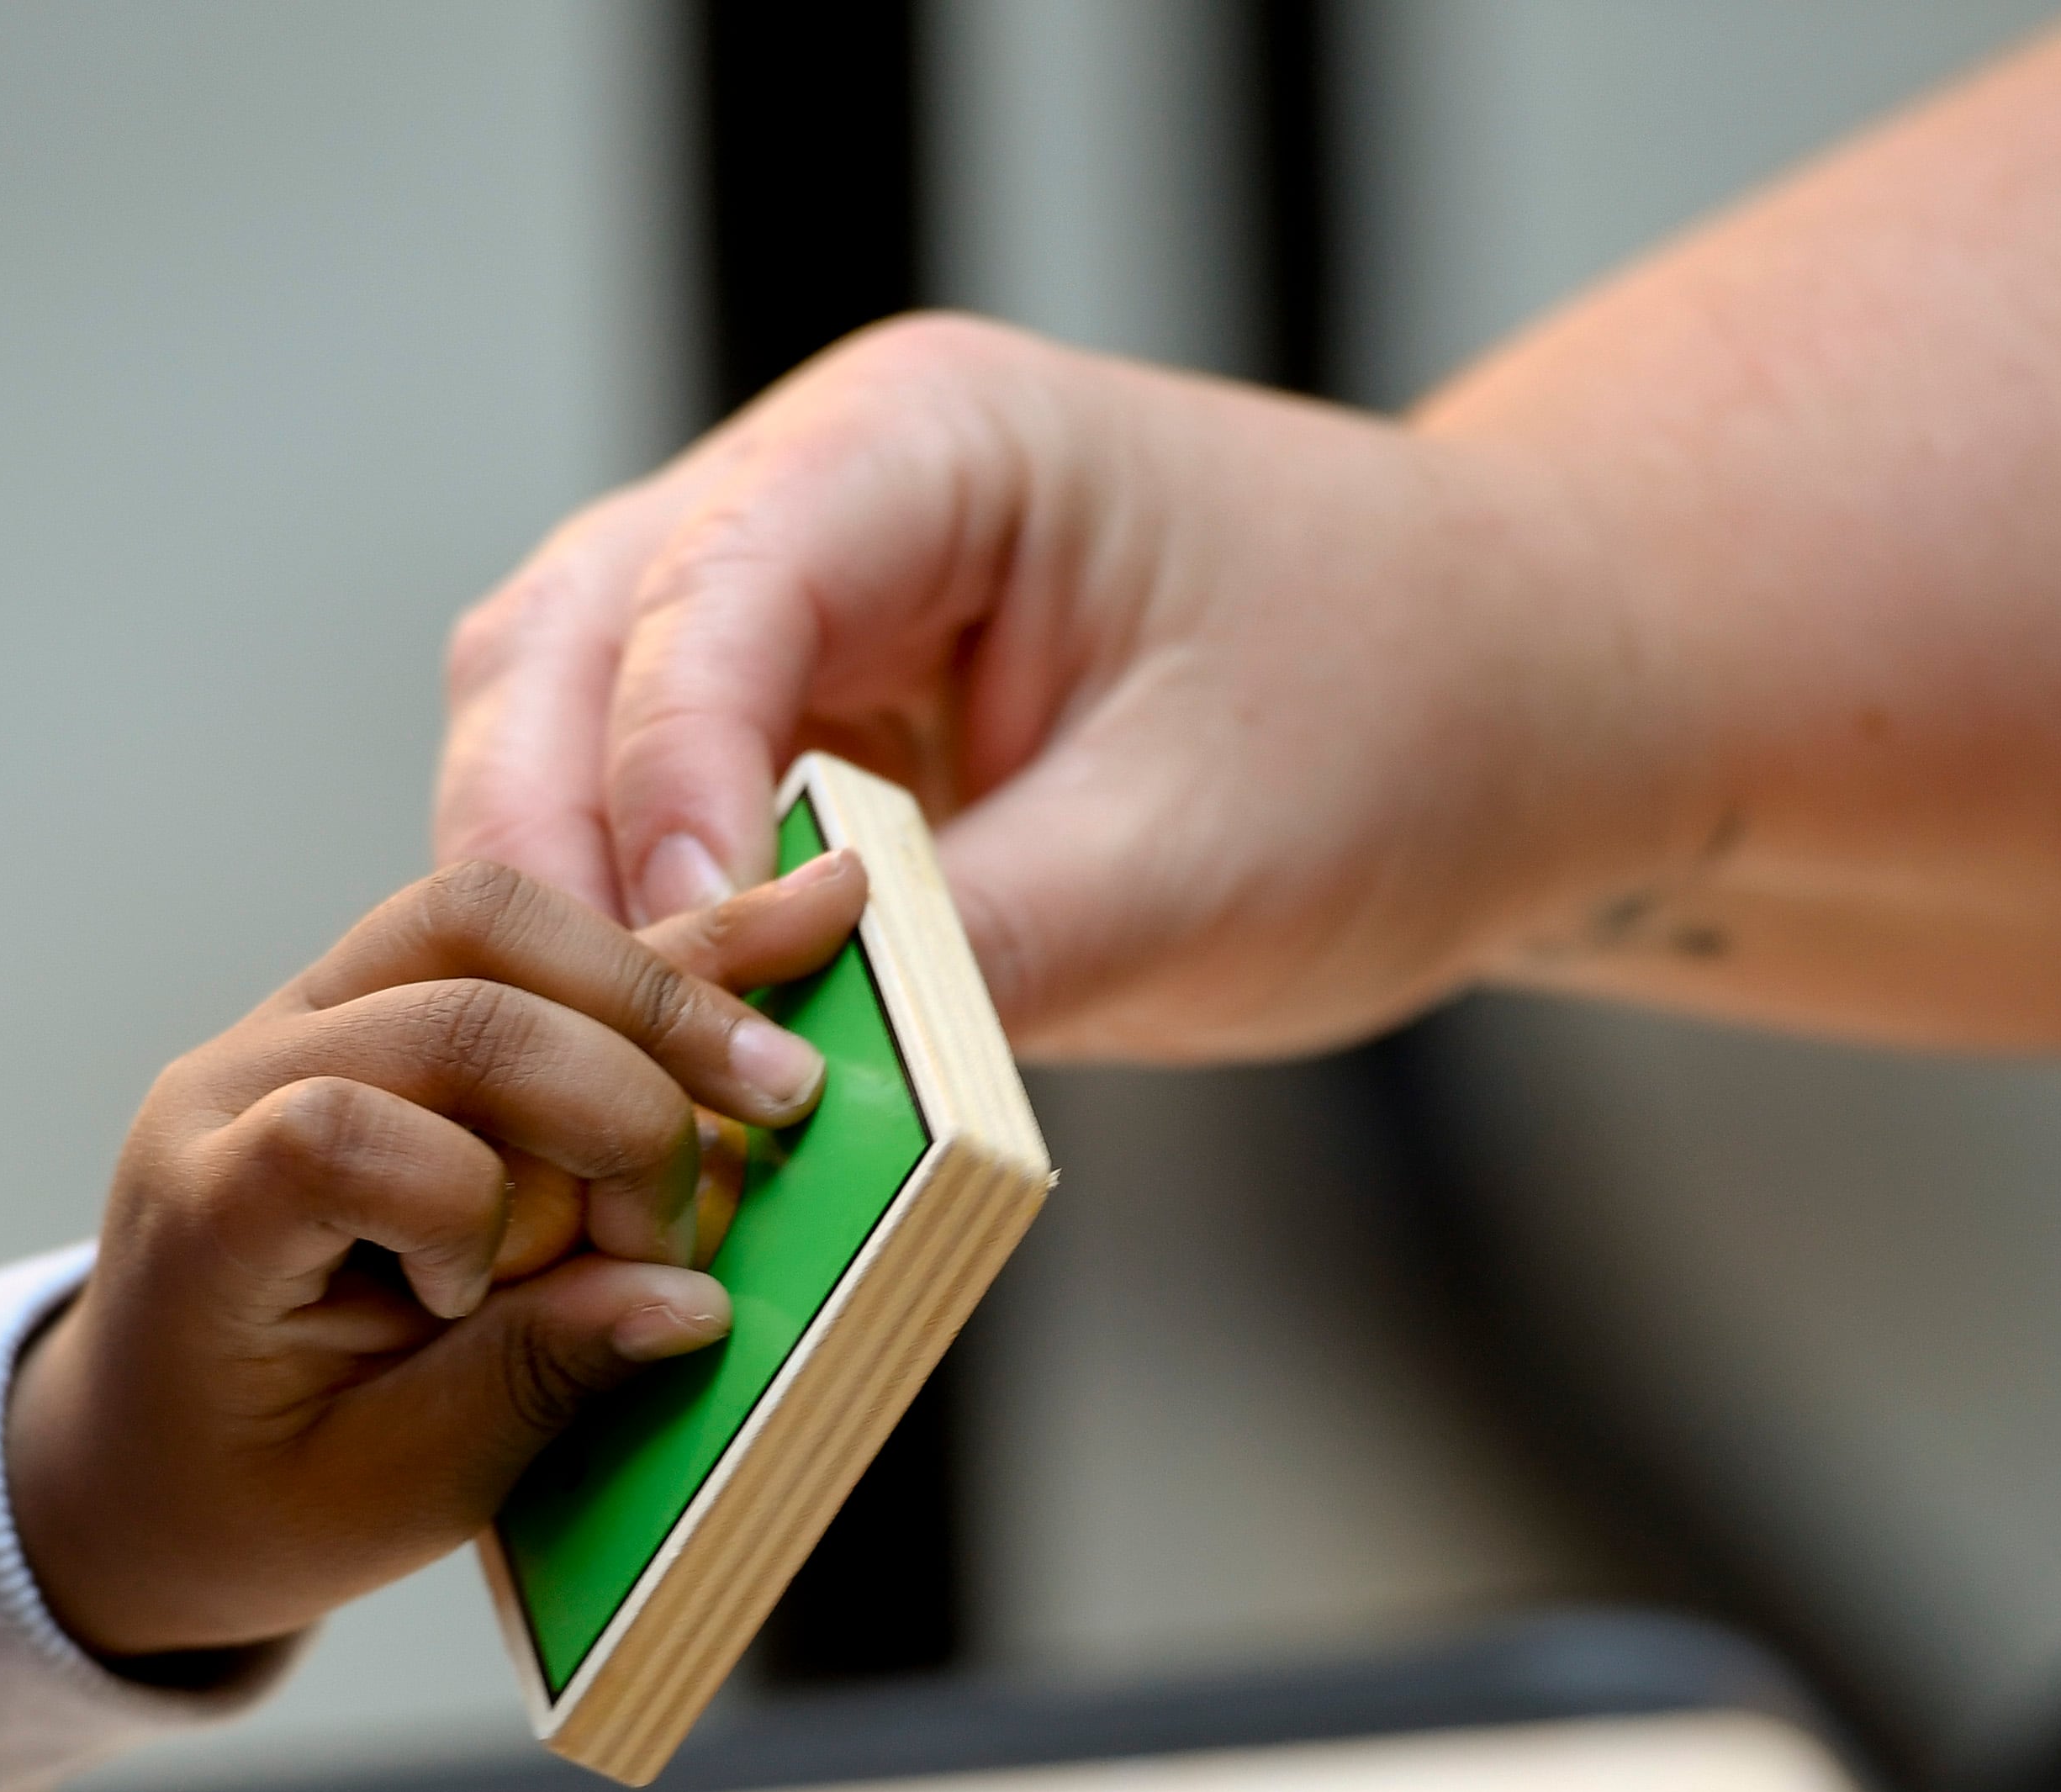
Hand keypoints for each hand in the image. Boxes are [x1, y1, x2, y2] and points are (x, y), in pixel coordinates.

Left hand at [5, 853, 867, 1659]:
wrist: (152, 1461)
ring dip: (646, 996)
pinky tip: (805, 907)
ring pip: (488, 917)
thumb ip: (526, 1385)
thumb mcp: (385, 1493)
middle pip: (449, 989)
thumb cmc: (250, 1494)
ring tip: (771, 1079)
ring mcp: (308, 1021)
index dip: (465, 1204)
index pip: (338, 1132)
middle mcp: (240, 1078)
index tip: (496, 1301)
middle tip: (692, 1225)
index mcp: (205, 1210)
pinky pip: (528, 944)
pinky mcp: (386, 1009)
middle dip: (613, 1096)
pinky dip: (660, 949)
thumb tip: (689, 1303)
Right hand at [435, 315, 1691, 1061]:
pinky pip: (649, 806)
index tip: (675, 956)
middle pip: (564, 644)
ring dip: (560, 900)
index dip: (656, 781)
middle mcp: (824, 490)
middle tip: (566, 1060)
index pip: (704, 593)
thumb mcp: (1199, 864)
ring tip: (591, 1081)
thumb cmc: (1404, 731)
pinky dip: (631, 926)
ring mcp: (800, 599)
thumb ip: (978, 952)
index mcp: (924, 442)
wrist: (1518, 708)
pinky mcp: (809, 715)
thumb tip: (766, 1075)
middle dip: (542, 851)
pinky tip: (649, 1053)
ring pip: (564, 725)